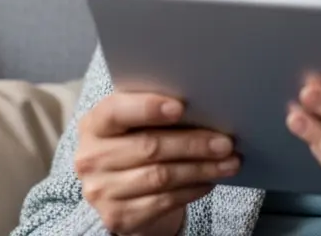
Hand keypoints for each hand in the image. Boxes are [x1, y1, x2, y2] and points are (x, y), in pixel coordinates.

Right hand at [75, 92, 240, 235]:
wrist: (122, 189)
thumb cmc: (136, 143)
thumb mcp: (136, 123)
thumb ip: (155, 111)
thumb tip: (203, 105)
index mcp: (94, 124)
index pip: (116, 112)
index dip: (148, 108)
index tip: (180, 107)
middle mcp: (91, 158)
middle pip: (148, 147)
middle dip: (193, 144)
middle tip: (226, 142)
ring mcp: (101, 191)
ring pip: (160, 177)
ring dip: (201, 169)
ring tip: (229, 163)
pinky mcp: (118, 217)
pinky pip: (162, 202)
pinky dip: (191, 190)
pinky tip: (209, 181)